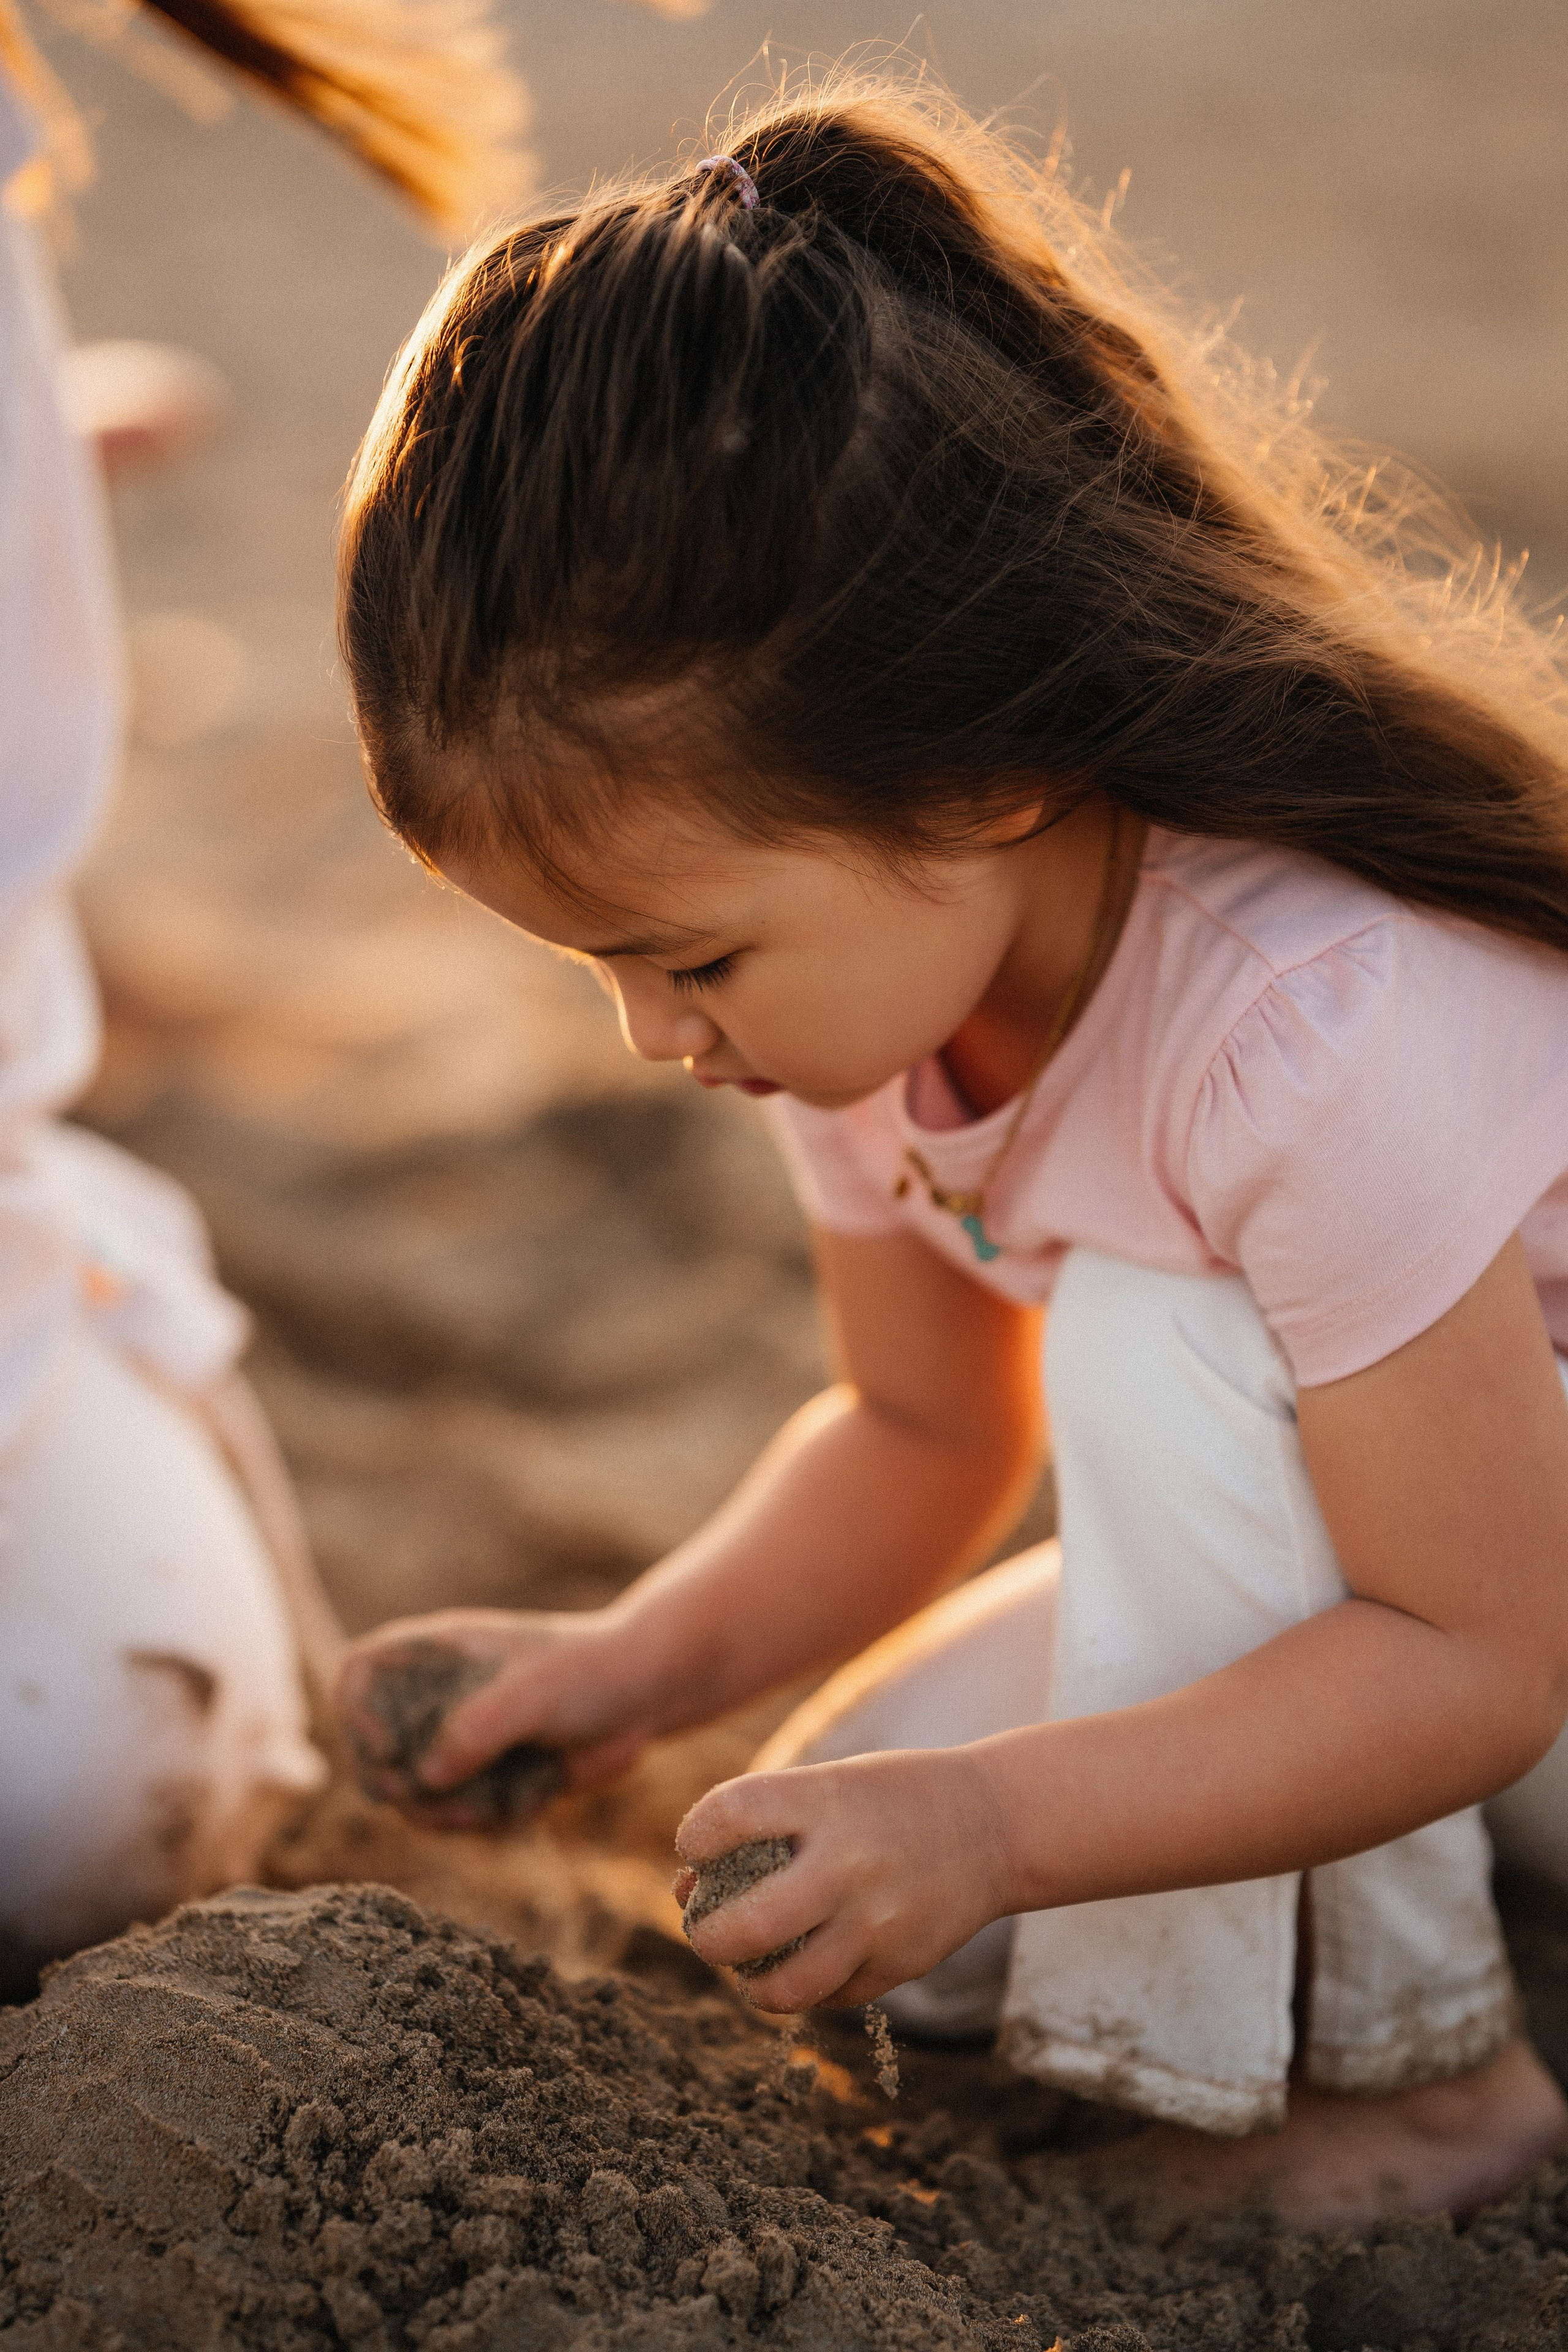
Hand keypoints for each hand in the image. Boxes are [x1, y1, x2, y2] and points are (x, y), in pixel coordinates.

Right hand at [337, 1605, 655, 1828]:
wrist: (644, 1696)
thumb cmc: (589, 1673)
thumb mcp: (532, 1692)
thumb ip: (476, 1729)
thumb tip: (424, 1777)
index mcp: (438, 1654)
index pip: (359, 1673)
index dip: (355, 1713)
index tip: (386, 1750)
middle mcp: (440, 1696)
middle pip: (373, 1748)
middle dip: (396, 1784)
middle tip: (433, 1801)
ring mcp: (462, 1738)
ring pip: (415, 1792)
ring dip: (441, 1814)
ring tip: (483, 1812)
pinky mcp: (487, 1775)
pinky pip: (460, 1813)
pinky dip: (484, 1819)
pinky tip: (525, 1803)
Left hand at [674, 1745, 1015, 2010]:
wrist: (995, 1825)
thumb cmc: (890, 1799)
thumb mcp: (831, 1785)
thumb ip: (761, 1827)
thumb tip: (684, 1891)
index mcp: (826, 1801)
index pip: (729, 1815)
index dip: (696, 1835)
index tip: (697, 1848)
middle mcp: (849, 1863)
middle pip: (747, 1925)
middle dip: (707, 1937)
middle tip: (705, 1932)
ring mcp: (877, 1922)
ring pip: (785, 1987)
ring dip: (751, 1983)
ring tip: (748, 1966)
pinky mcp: (900, 1964)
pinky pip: (830, 1997)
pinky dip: (805, 1988)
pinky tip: (804, 1964)